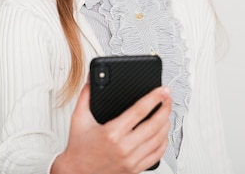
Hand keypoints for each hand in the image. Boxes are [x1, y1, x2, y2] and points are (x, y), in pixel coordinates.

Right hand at [51, 82, 171, 173]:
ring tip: (167, 113)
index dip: (154, 98)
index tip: (162, 90)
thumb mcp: (79, 118)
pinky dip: (164, 143)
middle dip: (165, 108)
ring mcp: (131, 160)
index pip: (140, 111)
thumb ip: (86, 96)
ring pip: (159, 139)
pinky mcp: (134, 169)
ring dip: (167, 124)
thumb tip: (92, 79)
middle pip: (155, 124)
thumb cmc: (78, 148)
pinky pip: (157, 155)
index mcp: (112, 133)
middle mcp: (124, 147)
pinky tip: (164, 134)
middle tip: (168, 98)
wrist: (75, 173)